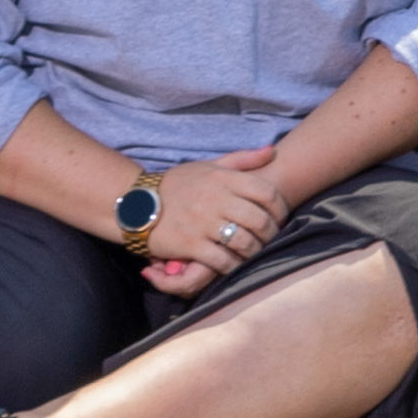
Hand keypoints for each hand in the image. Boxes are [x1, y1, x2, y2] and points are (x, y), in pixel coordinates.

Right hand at [138, 148, 295, 293]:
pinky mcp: (190, 245)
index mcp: (223, 178)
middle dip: (271, 233)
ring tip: (255, 252)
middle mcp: (215, 199)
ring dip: (255, 251)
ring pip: (244, 242)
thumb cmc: (179, 185)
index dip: (280, 208)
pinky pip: (222, 260)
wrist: (137, 204)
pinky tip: (235, 265)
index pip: (265, 192)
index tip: (281, 217)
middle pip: (259, 220)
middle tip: (271, 239)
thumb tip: (272, 151)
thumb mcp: (209, 166)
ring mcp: (203, 223)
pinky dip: (234, 266)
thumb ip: (242, 160)